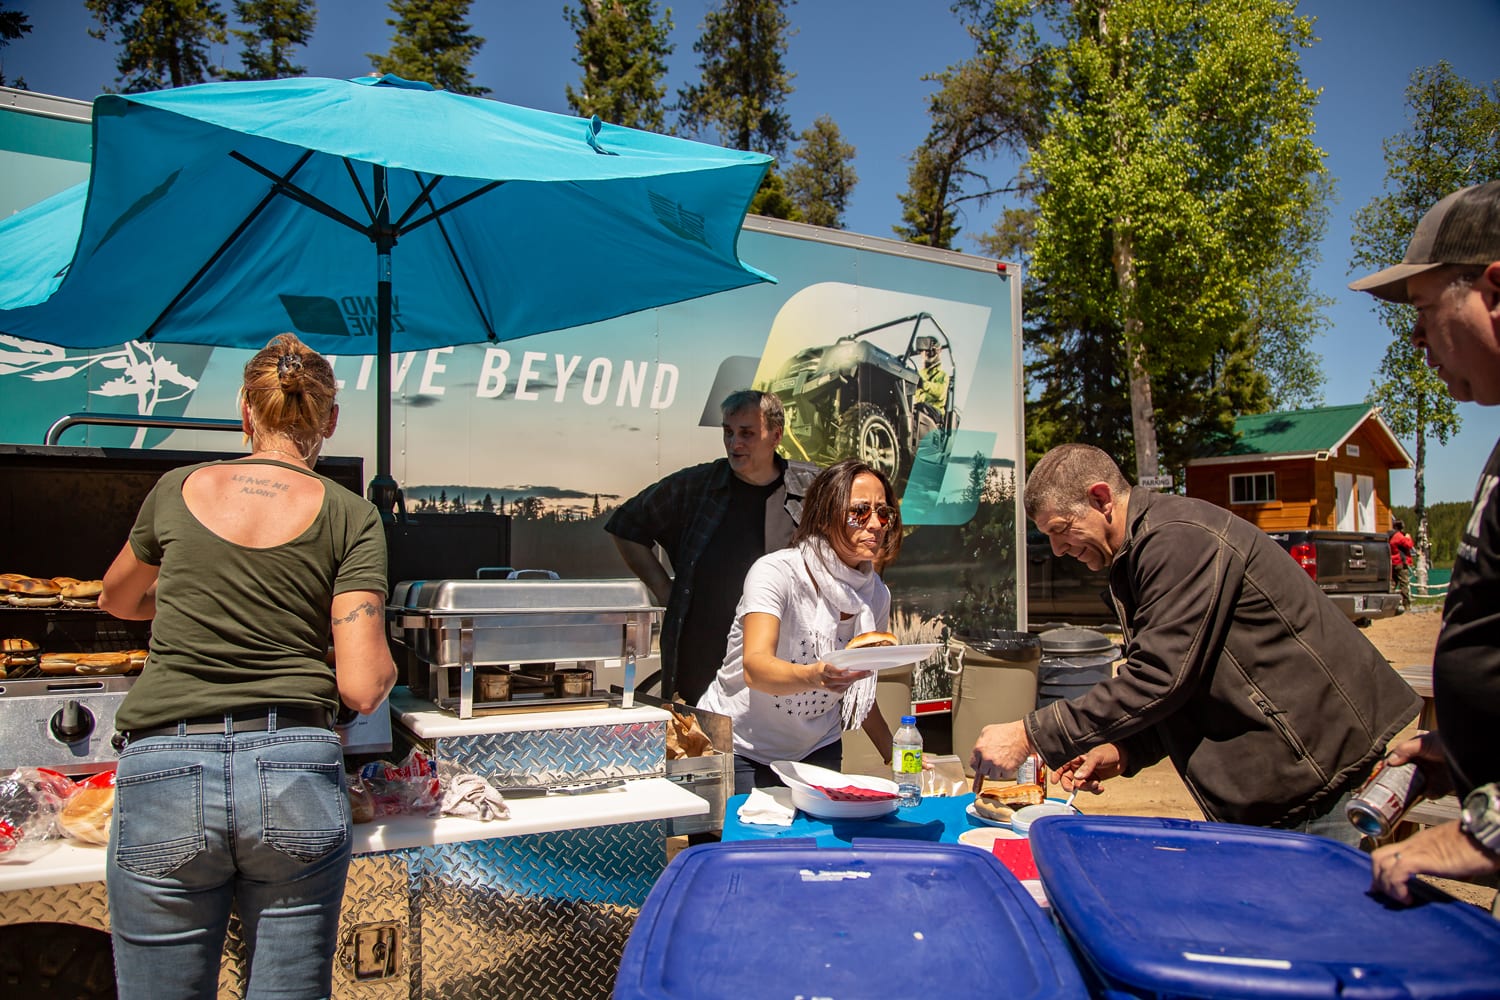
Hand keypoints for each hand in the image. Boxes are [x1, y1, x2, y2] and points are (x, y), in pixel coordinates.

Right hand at [807, 661, 870, 693]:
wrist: (811, 678)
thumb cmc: (820, 667)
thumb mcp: (825, 661)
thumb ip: (836, 661)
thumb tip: (853, 656)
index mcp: (823, 670)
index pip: (831, 671)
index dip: (839, 671)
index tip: (847, 669)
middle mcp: (826, 681)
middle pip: (843, 680)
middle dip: (857, 676)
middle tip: (867, 671)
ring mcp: (831, 688)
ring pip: (847, 684)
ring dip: (858, 678)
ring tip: (867, 673)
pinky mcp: (835, 692)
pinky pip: (847, 687)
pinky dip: (853, 681)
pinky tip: (857, 677)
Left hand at [969, 721, 1031, 792]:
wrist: (1023, 735)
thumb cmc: (1008, 731)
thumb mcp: (988, 731)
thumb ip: (980, 742)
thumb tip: (978, 751)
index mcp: (980, 748)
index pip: (973, 764)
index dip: (978, 764)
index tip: (982, 765)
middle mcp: (986, 758)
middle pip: (982, 771)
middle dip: (987, 768)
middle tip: (994, 762)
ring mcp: (996, 765)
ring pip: (992, 776)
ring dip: (996, 772)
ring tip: (1001, 763)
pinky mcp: (1006, 770)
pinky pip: (1003, 776)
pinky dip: (1006, 773)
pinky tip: (1008, 764)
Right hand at [1055, 744, 1124, 794]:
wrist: (1124, 756)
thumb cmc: (1109, 750)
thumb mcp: (1096, 756)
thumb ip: (1087, 767)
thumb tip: (1077, 778)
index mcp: (1076, 758)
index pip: (1062, 766)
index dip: (1056, 773)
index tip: (1054, 781)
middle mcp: (1079, 766)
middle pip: (1068, 779)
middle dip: (1070, 785)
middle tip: (1073, 789)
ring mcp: (1087, 774)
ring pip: (1080, 786)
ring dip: (1087, 788)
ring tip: (1096, 784)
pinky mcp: (1094, 779)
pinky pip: (1090, 789)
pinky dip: (1095, 790)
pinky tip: (1101, 787)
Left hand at [1369, 821, 1499, 903]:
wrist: (1484, 838)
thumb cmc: (1474, 847)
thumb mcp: (1451, 857)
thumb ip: (1441, 864)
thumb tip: (1445, 873)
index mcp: (1418, 843)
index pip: (1387, 853)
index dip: (1381, 872)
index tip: (1382, 889)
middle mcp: (1412, 844)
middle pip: (1378, 857)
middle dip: (1378, 879)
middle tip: (1389, 897)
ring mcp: (1415, 849)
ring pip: (1382, 863)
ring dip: (1386, 886)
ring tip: (1401, 899)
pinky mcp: (1422, 857)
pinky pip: (1397, 871)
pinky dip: (1397, 887)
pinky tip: (1408, 899)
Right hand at [1383, 732, 1453, 798]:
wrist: (1473, 755)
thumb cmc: (1448, 741)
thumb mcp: (1423, 742)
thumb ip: (1405, 749)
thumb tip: (1389, 761)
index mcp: (1415, 752)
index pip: (1397, 759)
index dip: (1388, 766)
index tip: (1379, 773)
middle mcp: (1422, 765)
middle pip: (1403, 775)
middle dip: (1394, 781)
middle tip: (1386, 787)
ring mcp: (1431, 777)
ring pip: (1414, 787)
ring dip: (1408, 791)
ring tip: (1399, 794)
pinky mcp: (1441, 787)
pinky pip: (1430, 794)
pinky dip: (1427, 795)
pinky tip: (1424, 793)